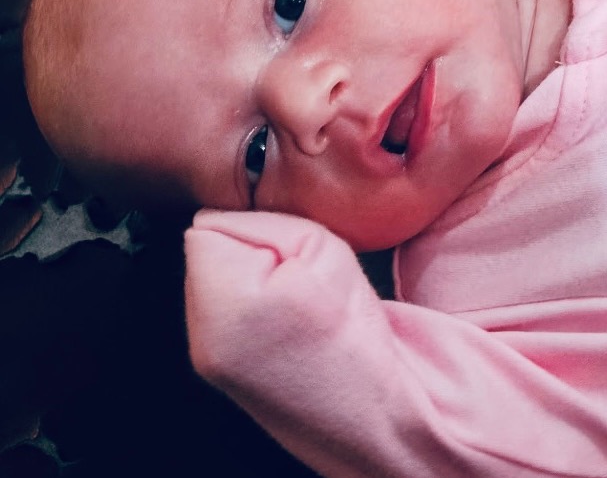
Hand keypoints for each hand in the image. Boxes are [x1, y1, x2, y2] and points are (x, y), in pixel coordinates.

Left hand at [183, 209, 378, 386]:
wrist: (378, 415)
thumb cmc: (363, 338)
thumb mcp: (327, 253)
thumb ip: (272, 224)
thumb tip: (238, 217)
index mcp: (226, 305)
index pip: (210, 224)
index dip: (259, 229)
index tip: (296, 256)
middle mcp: (202, 336)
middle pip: (206, 253)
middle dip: (249, 253)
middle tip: (299, 283)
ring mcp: (205, 358)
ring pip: (214, 281)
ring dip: (249, 280)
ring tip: (295, 308)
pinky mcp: (217, 370)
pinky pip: (222, 311)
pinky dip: (251, 309)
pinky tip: (286, 327)